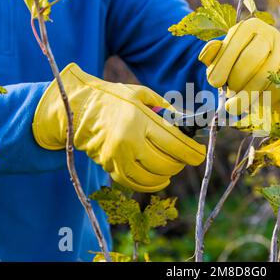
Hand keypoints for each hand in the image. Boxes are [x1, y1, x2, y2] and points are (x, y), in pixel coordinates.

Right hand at [32, 64, 205, 191]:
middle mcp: (128, 140)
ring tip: (172, 167)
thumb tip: (188, 122)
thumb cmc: (115, 98)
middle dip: (180, 163)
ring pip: (152, 177)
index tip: (200, 154)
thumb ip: (166, 108)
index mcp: (139, 119)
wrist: (79, 109)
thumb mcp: (142, 94)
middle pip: (165, 163)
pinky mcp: (110, 167)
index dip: (192, 153)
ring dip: (167, 175)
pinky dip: (151, 185)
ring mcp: (117, 157)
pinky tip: (159, 179)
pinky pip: (135, 184)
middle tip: (185, 157)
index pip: (174, 144)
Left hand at [199, 18, 279, 115]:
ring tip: (235, 104)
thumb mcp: (224, 57)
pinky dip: (261, 99)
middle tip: (229, 91)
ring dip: (245, 95)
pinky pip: (274, 89)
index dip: (221, 67)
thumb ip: (213, 55)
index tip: (214, 84)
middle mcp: (269, 35)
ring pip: (262, 77)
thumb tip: (205, 55)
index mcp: (249, 27)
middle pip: (248, 61)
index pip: (232, 47)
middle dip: (235, 81)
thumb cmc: (240, 64)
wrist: (270, 75)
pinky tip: (255, 101)